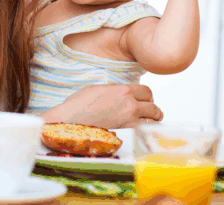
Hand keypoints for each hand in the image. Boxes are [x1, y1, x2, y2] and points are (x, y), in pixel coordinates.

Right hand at [41, 84, 163, 128]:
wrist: (69, 120)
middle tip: (148, 113)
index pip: (147, 91)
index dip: (146, 97)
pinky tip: (139, 132)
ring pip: (153, 120)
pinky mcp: (127, 134)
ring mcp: (130, 120)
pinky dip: (145, 132)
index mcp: (123, 90)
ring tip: (145, 123)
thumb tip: (122, 94)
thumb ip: (115, 91)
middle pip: (154, 106)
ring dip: (150, 121)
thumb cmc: (78, 105)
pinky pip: (145, 132)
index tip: (144, 100)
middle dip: (151, 109)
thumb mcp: (98, 89)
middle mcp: (130, 104)